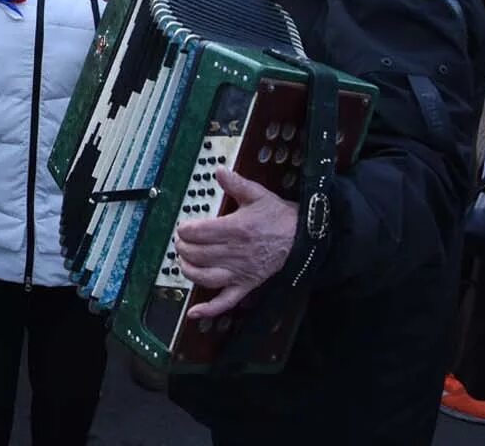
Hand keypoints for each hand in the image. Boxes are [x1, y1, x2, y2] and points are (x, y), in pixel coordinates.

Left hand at [174, 168, 297, 319]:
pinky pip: (226, 301)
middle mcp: (236, 253)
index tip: (183, 228)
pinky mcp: (247, 285)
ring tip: (182, 262)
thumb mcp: (258, 195)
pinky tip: (193, 313)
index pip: (198, 232)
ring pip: (205, 277)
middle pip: (198, 254)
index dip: (185, 230)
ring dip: (188, 271)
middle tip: (180, 242)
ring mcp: (240, 272)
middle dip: (183, 248)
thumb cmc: (279, 216)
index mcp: (236, 229)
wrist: (304, 238)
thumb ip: (236, 184)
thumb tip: (218, 170)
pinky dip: (209, 309)